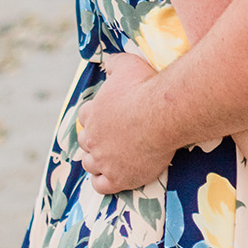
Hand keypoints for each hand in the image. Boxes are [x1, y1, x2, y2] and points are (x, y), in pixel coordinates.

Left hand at [76, 54, 171, 193]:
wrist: (162, 115)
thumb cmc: (145, 87)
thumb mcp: (127, 65)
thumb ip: (113, 63)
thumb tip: (106, 61)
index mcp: (92, 113)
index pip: (84, 116)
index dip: (94, 116)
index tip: (104, 117)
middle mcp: (93, 138)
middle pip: (85, 142)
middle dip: (94, 140)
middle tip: (108, 139)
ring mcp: (103, 160)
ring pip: (90, 165)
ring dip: (96, 162)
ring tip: (108, 159)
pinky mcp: (118, 178)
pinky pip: (100, 186)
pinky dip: (102, 182)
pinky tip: (112, 178)